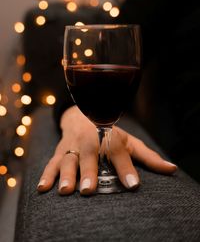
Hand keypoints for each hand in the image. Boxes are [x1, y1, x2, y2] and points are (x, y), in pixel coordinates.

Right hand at [37, 106, 176, 194]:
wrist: (82, 115)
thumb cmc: (109, 133)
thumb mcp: (129, 141)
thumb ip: (147, 157)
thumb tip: (171, 169)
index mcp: (109, 136)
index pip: (119, 150)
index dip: (126, 167)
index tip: (133, 184)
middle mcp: (90, 140)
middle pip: (89, 153)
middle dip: (88, 171)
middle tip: (88, 190)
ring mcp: (73, 145)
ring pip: (68, 158)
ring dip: (65, 174)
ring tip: (65, 191)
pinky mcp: (60, 151)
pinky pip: (51, 162)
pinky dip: (46, 175)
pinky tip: (43, 189)